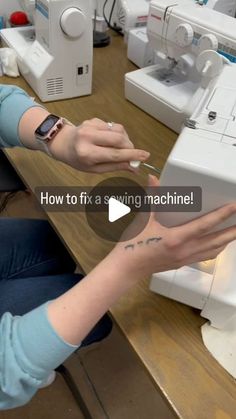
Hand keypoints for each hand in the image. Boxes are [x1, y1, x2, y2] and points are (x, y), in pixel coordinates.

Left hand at [49, 118, 149, 172]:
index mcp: (87, 153)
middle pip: (118, 139)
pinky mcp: (93, 120)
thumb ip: (115, 166)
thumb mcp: (95, 169)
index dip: (132, 155)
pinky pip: (112, 125)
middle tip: (132, 153)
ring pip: (118, 130)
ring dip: (124, 139)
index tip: (145, 156)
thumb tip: (134, 167)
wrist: (63, 143)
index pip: (115, 154)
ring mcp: (90, 126)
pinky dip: (116, 133)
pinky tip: (108, 139)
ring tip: (119, 147)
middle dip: (129, 146)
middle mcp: (88, 137)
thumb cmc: (78, 159)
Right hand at [114, 175, 235, 278]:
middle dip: (232, 231)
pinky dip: (216, 249)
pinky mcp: (182, 263)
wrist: (127, 268)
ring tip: (235, 232)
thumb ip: (151, 198)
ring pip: (213, 251)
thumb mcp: (143, 219)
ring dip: (227, 241)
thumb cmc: (133, 245)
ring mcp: (185, 259)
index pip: (205, 225)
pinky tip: (218, 245)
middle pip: (216, 241)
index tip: (234, 207)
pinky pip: (205, 256)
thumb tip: (153, 180)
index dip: (221, 215)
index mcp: (176, 238)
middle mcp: (184, 250)